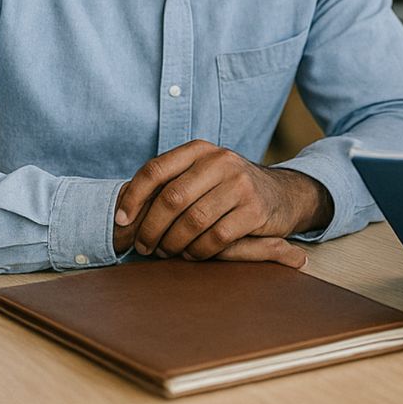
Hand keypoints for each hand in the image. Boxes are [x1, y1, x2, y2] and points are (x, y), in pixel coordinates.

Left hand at [113, 140, 333, 267]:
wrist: (280, 194)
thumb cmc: (227, 189)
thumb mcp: (202, 174)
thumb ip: (169, 183)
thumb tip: (122, 209)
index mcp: (200, 150)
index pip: (156, 169)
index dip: (133, 196)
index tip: (122, 220)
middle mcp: (221, 161)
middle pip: (172, 198)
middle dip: (151, 228)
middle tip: (144, 246)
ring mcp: (240, 183)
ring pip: (192, 221)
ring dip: (173, 244)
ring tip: (168, 252)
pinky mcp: (255, 209)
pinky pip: (215, 238)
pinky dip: (198, 251)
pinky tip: (194, 253)